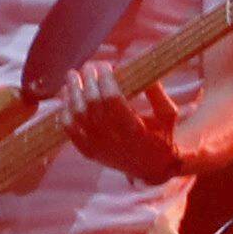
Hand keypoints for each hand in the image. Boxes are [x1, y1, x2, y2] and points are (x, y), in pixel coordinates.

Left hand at [50, 58, 193, 181]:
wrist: (152, 169)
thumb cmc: (162, 137)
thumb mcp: (168, 115)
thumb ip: (157, 93)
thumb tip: (142, 69)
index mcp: (133, 129)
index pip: (112, 98)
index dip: (106, 79)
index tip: (105, 64)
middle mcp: (112, 139)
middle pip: (92, 103)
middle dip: (88, 80)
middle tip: (88, 66)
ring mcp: (97, 146)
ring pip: (77, 114)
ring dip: (72, 92)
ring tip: (72, 76)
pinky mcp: (88, 152)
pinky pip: (69, 130)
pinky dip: (65, 112)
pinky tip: (66, 97)